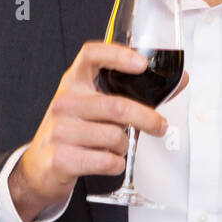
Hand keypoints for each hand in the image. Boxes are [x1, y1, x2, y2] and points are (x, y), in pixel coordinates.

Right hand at [9, 41, 188, 220]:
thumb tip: (181, 80)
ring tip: (117, 147)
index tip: (142, 64)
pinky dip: (117, 164)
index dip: (118, 55)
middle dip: (147, 119)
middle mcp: (64, 102)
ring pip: (115, 137)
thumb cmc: (75, 131)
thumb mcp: (95, 106)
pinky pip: (106, 161)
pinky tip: (109, 161)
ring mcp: (59, 130)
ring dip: (125, 146)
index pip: (92, 55)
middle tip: (160, 126)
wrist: (40, 166)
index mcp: (74, 82)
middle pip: (117, 106)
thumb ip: (133, 94)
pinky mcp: (60, 158)